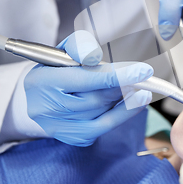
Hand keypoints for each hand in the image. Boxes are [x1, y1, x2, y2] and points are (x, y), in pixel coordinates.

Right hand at [24, 30, 152, 146]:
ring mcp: (59, 127)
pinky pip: (104, 127)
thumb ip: (79, 46)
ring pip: (102, 113)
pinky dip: (123, 114)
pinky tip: (135, 102)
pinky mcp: (72, 137)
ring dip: (125, 99)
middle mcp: (47, 109)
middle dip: (123, 86)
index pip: (86, 80)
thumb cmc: (56, 68)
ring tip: (139, 88)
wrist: (40, 95)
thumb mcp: (64, 49)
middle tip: (141, 76)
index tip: (143, 71)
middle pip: (97, 99)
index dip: (117, 76)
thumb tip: (93, 56)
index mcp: (42, 82)